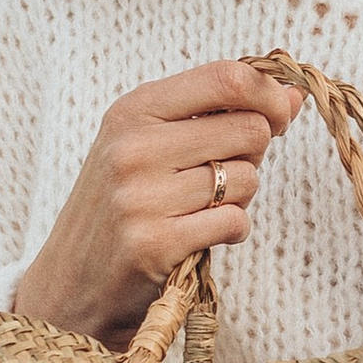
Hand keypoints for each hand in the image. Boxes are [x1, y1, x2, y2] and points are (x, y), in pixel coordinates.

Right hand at [12, 58, 305, 350]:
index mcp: (132, 110)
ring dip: (240, 198)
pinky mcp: (154, 244)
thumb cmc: (122, 207)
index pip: (226, 77)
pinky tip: (199, 236)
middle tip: (221, 175)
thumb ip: (218, 115)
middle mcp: (132, 147)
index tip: (279, 114)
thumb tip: (294, 96)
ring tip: (199, 209)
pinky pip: (235, 222)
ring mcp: (141, 196)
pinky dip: (231, 231)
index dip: (269, 94)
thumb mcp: (151, 145)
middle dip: (254, 153)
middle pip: (248, 128)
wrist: (69, 286)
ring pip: (248, 178)